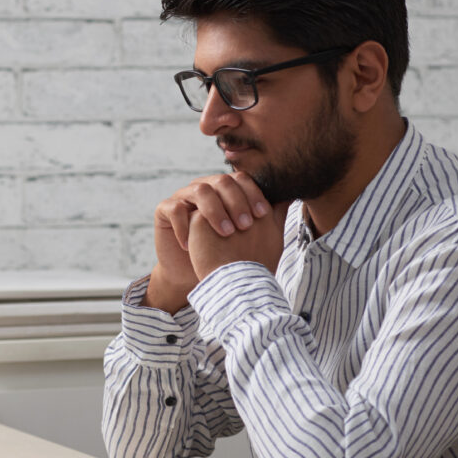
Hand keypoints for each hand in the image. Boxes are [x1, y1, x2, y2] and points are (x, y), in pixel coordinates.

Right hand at [143, 173, 270, 312]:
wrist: (202, 278)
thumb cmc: (231, 255)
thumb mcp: (255, 234)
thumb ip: (271, 213)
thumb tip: (293, 195)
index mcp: (226, 190)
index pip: (241, 180)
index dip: (253, 193)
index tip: (263, 214)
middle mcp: (206, 188)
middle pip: (221, 181)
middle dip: (236, 202)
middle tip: (245, 225)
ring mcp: (184, 197)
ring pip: (199, 190)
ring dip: (214, 211)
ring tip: (225, 233)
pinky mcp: (165, 210)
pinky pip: (173, 208)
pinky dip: (183, 225)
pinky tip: (193, 244)